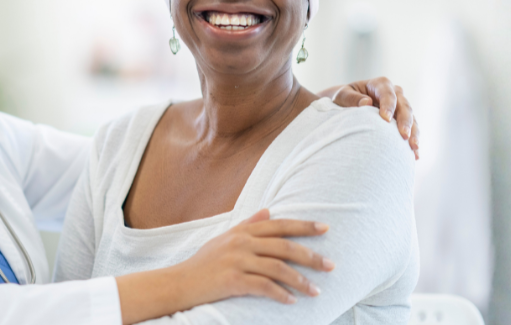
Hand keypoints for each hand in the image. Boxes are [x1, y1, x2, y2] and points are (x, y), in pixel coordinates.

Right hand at [115, 210, 331, 323]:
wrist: (179, 283)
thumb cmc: (204, 262)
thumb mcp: (224, 238)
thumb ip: (248, 224)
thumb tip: (268, 210)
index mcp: (242, 231)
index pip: (279, 225)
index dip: (304, 226)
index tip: (325, 228)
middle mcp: (241, 243)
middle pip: (285, 246)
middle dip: (311, 256)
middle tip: (331, 265)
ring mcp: (237, 261)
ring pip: (278, 268)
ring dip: (300, 281)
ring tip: (316, 291)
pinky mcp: (233, 281)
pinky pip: (264, 287)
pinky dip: (280, 294)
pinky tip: (292, 301)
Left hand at [322, 77, 418, 158]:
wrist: (345, 105)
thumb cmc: (342, 98)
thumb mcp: (342, 95)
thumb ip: (352, 98)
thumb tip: (366, 103)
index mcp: (380, 85)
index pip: (388, 94)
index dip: (388, 106)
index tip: (386, 119)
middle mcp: (394, 93)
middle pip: (404, 106)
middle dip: (405, 122)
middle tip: (404, 136)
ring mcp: (400, 107)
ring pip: (412, 119)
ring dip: (414, 133)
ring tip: (414, 147)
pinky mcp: (401, 120)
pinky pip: (411, 130)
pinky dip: (412, 142)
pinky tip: (415, 155)